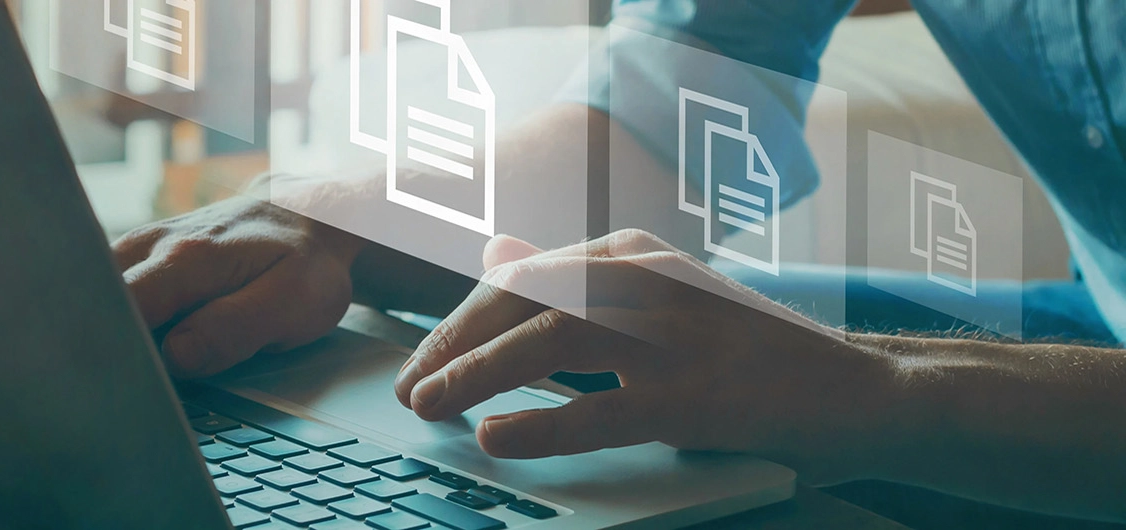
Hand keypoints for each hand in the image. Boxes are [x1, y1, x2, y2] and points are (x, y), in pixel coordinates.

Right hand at [113, 188, 365, 377]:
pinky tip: (142, 340)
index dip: (116, 352)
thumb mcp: (292, 304)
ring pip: (97, 297)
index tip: (125, 385)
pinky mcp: (140, 257)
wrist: (307, 218)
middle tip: (128, 383)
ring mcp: (141, 248)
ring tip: (137, 363)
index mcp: (186, 259)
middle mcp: (152, 246)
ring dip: (110, 333)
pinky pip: (110, 292)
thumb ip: (233, 330)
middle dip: (103, 346)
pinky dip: (118, 320)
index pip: (120, 310)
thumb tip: (175, 356)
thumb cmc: (303, 264)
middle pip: (94, 304)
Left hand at [393, 230, 896, 482]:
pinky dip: (542, 424)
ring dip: (477, 375)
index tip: (421, 359)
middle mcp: (647, 279)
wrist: (851, 388)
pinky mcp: (697, 395)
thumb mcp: (653, 298)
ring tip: (430, 407)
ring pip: (550, 343)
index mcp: (631, 254)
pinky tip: (498, 437)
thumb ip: (573, 278)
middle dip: (454, 344)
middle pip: (524, 301)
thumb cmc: (741, 349)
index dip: (460, 320)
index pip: (521, 277)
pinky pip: (601, 410)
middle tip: (411, 388)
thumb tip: (497, 252)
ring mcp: (674, 335)